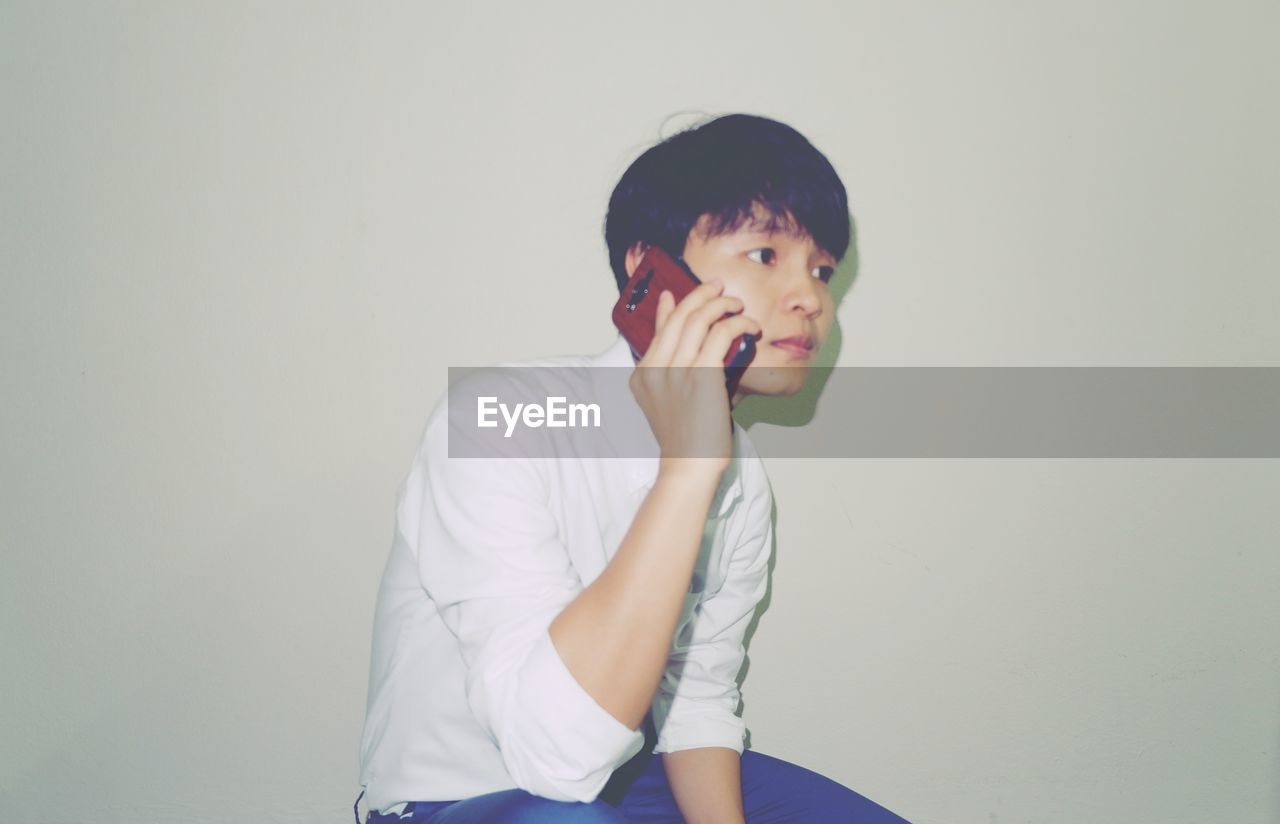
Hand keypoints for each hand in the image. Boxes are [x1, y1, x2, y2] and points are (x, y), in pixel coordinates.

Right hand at [628, 280, 760, 477]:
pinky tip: (749, 326)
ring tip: (737, 304)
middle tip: (718, 287)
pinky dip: (738, 323)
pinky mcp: (702, 374)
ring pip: (699, 318)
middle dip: (700, 294)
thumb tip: (695, 352)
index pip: (658, 329)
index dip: (669, 306)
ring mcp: (676, 370)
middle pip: (678, 316)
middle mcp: (655, 367)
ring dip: (722, 304)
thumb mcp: (669, 403)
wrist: (688, 467)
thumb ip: (674, 374)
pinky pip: (721, 333)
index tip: (678, 292)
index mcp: (643, 374)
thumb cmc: (686, 439)